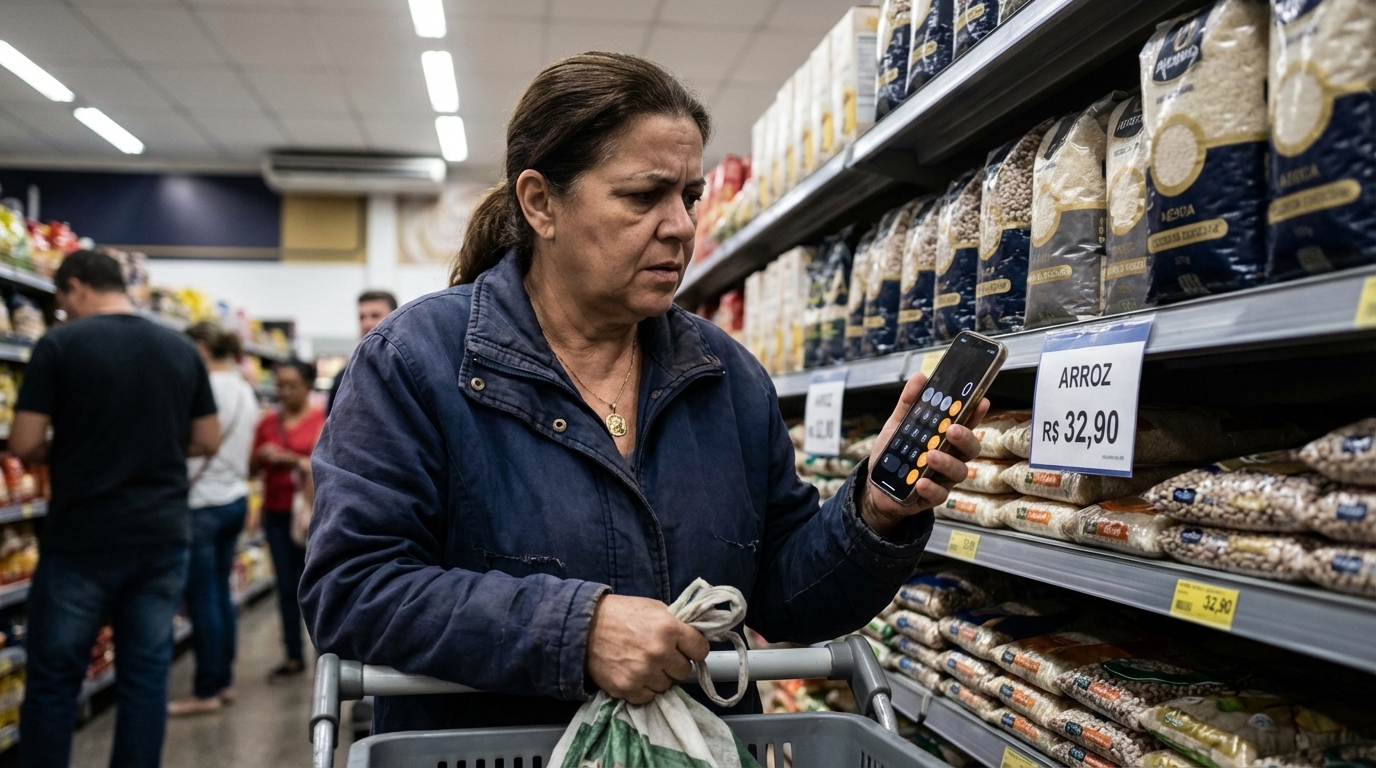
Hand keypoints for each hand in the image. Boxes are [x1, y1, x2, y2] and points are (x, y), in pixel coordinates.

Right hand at [585, 594, 709, 704]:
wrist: (583, 626)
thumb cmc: (620, 613)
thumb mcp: (652, 607)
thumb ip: (674, 623)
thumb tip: (692, 637)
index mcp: (669, 629)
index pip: (701, 650)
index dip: (694, 648)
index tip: (686, 648)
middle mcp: (659, 653)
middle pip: (684, 671)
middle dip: (674, 663)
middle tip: (661, 655)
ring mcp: (643, 673)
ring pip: (666, 686)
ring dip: (658, 677)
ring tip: (643, 663)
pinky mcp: (627, 688)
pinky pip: (648, 697)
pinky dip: (643, 688)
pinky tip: (633, 674)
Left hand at [863, 372, 988, 536]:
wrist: (877, 486)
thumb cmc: (894, 454)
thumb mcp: (898, 425)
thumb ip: (909, 403)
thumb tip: (920, 377)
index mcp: (945, 438)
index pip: (966, 424)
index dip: (976, 414)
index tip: (981, 401)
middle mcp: (950, 457)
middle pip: (970, 449)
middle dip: (965, 438)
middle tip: (952, 430)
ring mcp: (943, 478)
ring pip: (958, 472)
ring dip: (946, 462)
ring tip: (930, 455)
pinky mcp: (932, 497)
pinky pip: (939, 494)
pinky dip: (930, 488)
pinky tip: (919, 482)